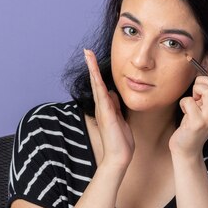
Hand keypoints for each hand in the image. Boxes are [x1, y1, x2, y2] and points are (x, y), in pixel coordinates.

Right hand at [84, 49, 134, 168]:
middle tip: (87, 51)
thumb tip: (112, 93)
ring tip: (88, 55)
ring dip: (93, 70)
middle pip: (95, 82)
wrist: (119, 157)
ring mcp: (103, 110)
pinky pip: (102, 95)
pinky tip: (96, 74)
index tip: (93, 59)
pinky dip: (98, 84)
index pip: (100, 86)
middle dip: (91, 66)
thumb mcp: (120, 119)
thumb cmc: (121, 141)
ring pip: (96, 85)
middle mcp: (101, 107)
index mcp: (106, 108)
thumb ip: (115, 106)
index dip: (97, 72)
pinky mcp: (107, 115)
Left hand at [169, 69, 207, 156]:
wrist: (187, 148)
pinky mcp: (198, 123)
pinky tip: (184, 112)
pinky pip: (189, 101)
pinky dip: (183, 103)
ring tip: (192, 101)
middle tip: (195, 94)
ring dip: (195, 90)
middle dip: (201, 82)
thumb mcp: (206, 109)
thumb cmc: (194, 124)